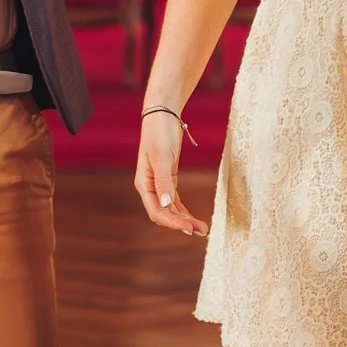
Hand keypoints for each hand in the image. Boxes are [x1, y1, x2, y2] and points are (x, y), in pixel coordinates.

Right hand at [135, 104, 205, 235]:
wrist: (162, 114)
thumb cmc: (159, 133)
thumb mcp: (162, 157)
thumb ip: (163, 182)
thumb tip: (167, 205)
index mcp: (144, 184)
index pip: (157, 211)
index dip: (172, 223)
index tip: (189, 229)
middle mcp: (150, 188)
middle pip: (164, 214)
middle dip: (181, 224)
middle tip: (200, 231)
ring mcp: (159, 184)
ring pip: (171, 209)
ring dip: (185, 219)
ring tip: (202, 228)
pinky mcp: (168, 179)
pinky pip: (175, 201)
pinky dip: (184, 211)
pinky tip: (194, 218)